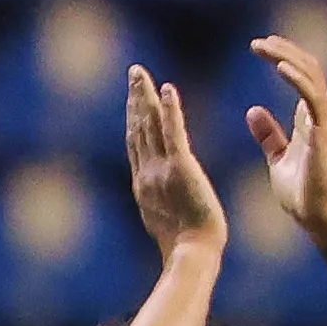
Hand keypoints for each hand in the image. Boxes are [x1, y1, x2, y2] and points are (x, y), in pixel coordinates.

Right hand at [120, 64, 226, 264]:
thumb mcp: (165, 221)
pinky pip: (174, 134)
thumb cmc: (187, 246)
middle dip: (135, 98)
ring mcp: (160, 170)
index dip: (134, 117)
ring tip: (141, 74)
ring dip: (145, 96)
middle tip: (134, 72)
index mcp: (143, 184)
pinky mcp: (181, 169)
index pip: (136, 143)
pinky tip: (167, 89)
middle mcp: (146, 173)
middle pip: (137, 128)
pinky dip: (170, 110)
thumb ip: (160, 202)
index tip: (134, 97)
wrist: (192, 253)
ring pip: (150, 127)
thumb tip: (158, 199)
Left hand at [244, 32, 326, 245]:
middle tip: (258, 41)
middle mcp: (322, 115)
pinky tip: (280, 66)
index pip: (302, 76)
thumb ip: (269, 134)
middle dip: (284, 51)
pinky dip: (298, 79)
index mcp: (311, 119)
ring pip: (312, 77)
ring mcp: (326, 122)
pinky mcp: (325, 133)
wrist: (318, 217)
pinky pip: (314, 98)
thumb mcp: (278, 158)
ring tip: (265, 46)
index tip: (260, 46)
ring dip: (288, 58)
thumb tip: (252, 110)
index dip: (284, 58)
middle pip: (308, 70)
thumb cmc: (301, 192)